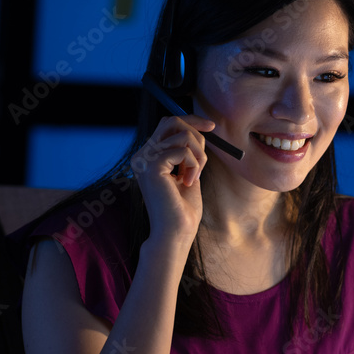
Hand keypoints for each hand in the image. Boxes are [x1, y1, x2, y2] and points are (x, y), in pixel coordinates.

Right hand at [131, 114, 213, 246]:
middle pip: (172, 122)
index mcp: (148, 157)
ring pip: (182, 135)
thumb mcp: (188, 172)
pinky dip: (194, 165)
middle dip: (196, 134)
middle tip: (205, 156)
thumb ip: (188, 152)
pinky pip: (183, 150)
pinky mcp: (152, 165)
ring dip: (198, 156)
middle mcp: (142, 155)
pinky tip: (189, 183)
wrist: (176, 232)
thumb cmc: (183, 209)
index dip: (191, 121)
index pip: (168, 124)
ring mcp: (144, 159)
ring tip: (194, 178)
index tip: (211, 126)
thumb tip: (198, 130)